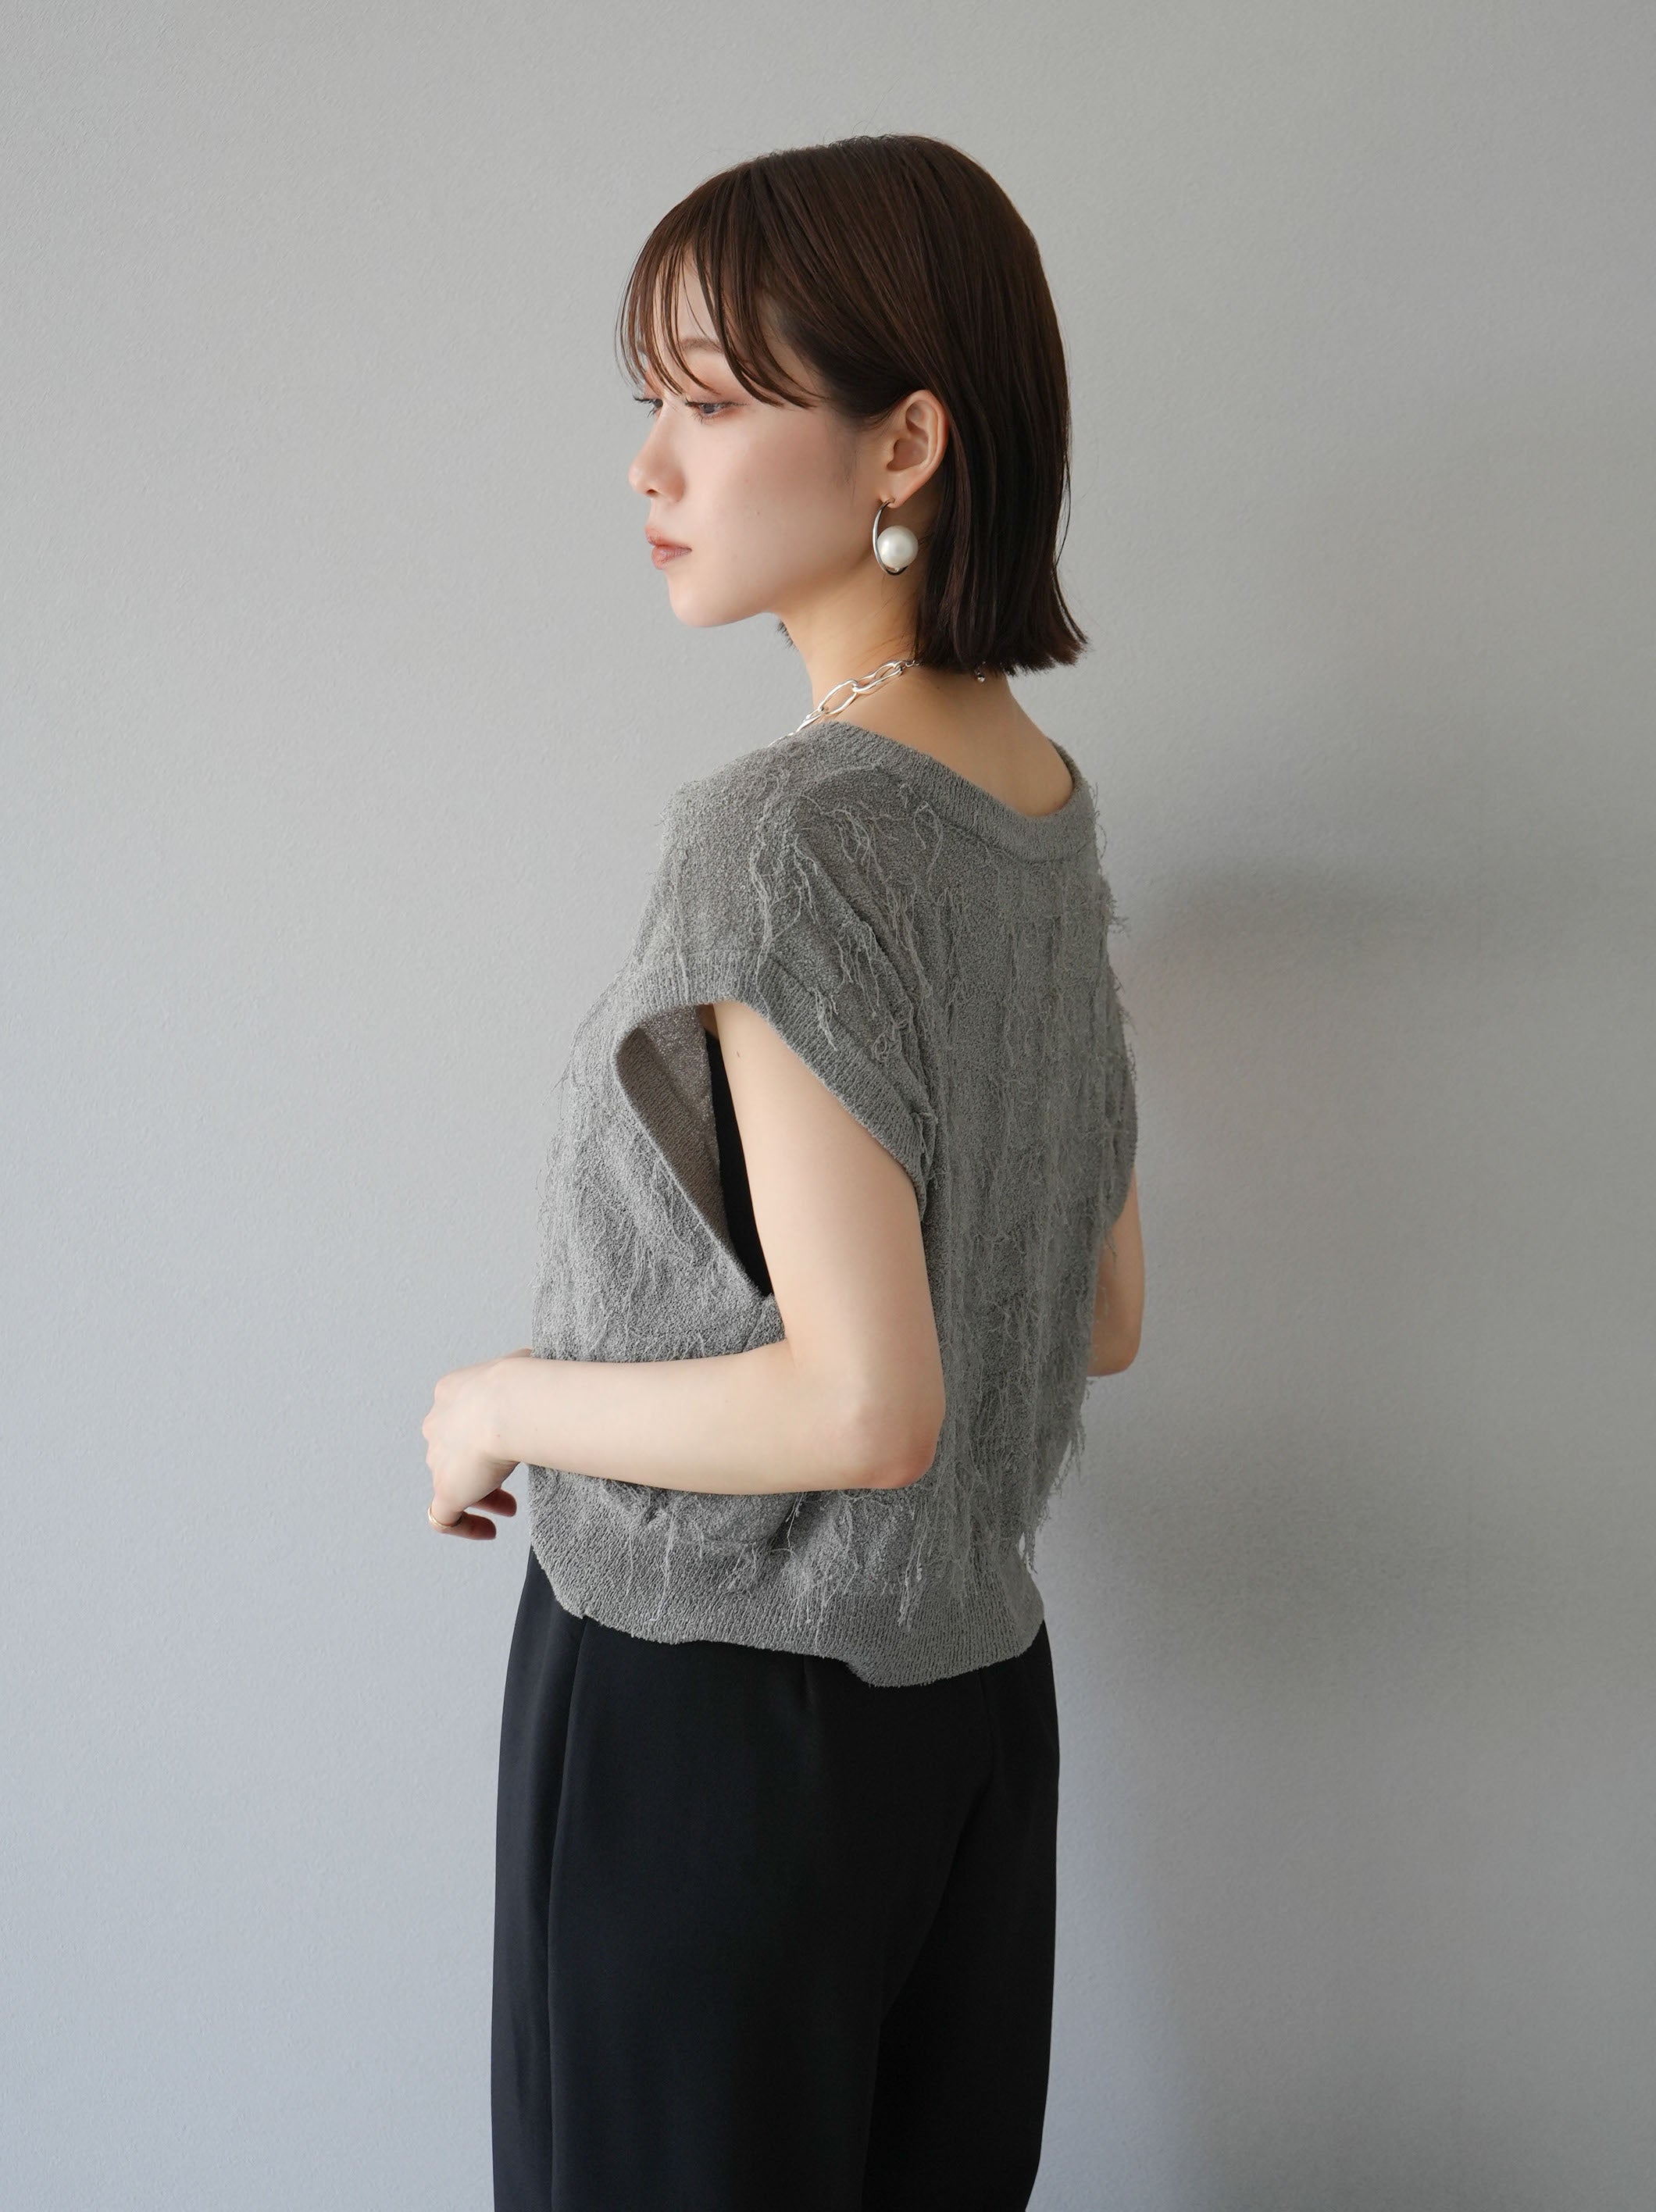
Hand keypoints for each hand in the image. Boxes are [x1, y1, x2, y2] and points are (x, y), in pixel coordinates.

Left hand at [422, 1348, 534, 1538]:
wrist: (512, 1405)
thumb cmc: (528, 1382)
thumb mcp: (527, 1364)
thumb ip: (527, 1370)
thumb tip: (545, 1365)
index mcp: (451, 1393)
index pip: (460, 1418)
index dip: (483, 1436)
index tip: (510, 1447)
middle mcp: (437, 1425)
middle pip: (454, 1453)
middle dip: (481, 1469)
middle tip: (512, 1476)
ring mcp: (438, 1460)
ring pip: (453, 1483)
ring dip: (482, 1497)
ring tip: (510, 1509)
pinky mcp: (445, 1490)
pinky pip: (445, 1519)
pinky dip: (465, 1526)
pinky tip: (490, 1532)